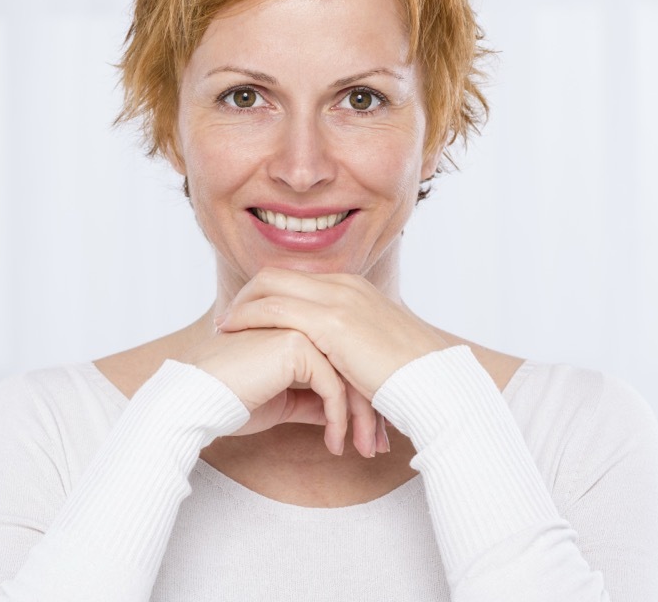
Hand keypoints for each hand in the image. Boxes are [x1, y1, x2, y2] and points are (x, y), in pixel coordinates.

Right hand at [182, 325, 380, 456]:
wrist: (197, 399)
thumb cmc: (232, 399)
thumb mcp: (284, 401)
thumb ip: (313, 399)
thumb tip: (340, 413)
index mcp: (302, 325)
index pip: (347, 360)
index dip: (362, 398)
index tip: (372, 434)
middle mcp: (305, 320)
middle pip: (354, 364)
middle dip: (370, 408)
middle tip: (377, 446)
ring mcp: (300, 326)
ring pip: (350, 374)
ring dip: (360, 418)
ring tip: (362, 450)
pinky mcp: (295, 344)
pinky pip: (332, 386)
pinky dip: (339, 419)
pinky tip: (334, 443)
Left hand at [215, 268, 448, 399]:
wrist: (435, 382)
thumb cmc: (408, 377)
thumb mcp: (376, 350)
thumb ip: (351, 346)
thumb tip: (337, 362)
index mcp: (355, 289)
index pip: (297, 280)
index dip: (267, 295)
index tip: (247, 316)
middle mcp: (345, 285)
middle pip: (277, 274)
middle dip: (247, 295)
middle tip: (227, 320)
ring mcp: (338, 299)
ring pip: (270, 286)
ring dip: (240, 306)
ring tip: (222, 329)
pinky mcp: (331, 322)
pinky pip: (274, 309)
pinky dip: (247, 318)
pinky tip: (233, 333)